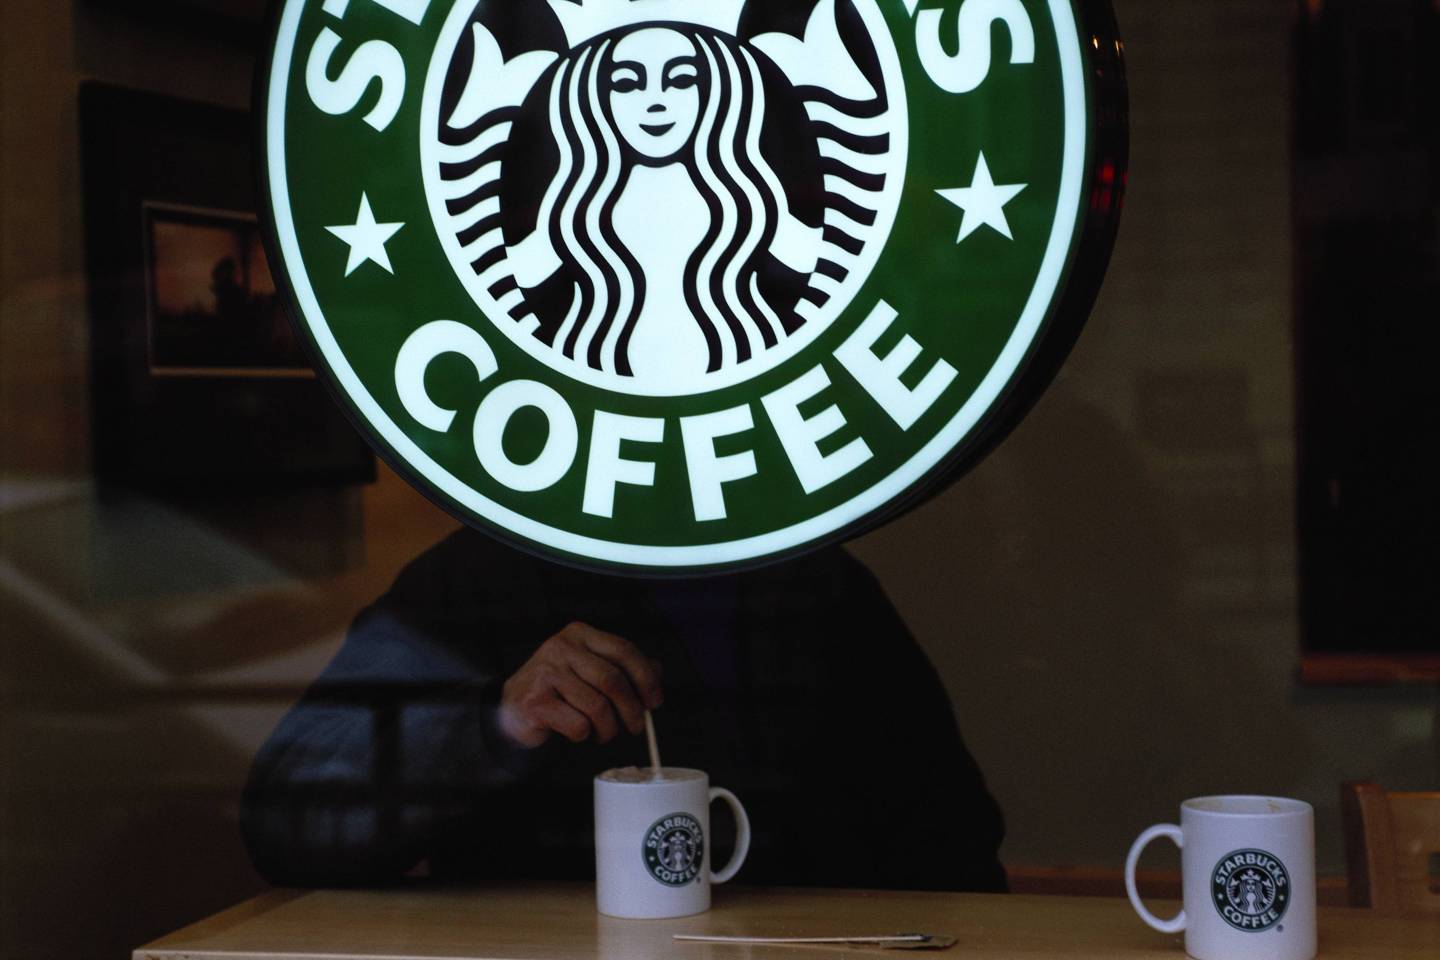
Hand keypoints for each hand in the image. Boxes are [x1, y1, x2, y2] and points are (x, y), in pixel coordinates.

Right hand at [498, 622, 663, 748]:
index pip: (624, 649)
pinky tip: (578, 732)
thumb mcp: (590, 670)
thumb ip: (622, 667)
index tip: (655, 701)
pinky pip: (578, 724)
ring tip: (604, 733)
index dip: (646, 677)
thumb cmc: (559, 690)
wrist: (513, 710)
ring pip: (597, 706)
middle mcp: (561, 647)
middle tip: (636, 726)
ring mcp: (546, 673)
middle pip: (613, 680)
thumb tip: (657, 672)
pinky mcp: (535, 701)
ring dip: (608, 728)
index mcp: (579, 634)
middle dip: (631, 709)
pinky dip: (584, 735)